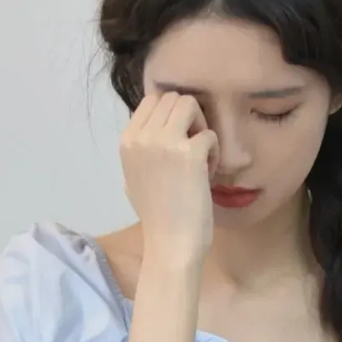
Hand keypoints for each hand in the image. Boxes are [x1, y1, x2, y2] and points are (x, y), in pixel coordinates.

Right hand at [120, 92, 218, 265]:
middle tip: (192, 149)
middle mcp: (142, 136)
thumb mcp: (134, 175)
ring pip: (192, 105)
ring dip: (201, 128)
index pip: (153, 99)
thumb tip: (158, 122)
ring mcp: (165, 142)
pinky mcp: (190, 153)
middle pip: (175, 98)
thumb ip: (142, 147)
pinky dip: (215, 152)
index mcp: (127, 140)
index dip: (173, 116)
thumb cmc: (157, 214)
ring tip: (200, 158)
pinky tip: (206, 176)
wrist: (170, 243)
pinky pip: (211, 134)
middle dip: (189, 118)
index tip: (178, 142)